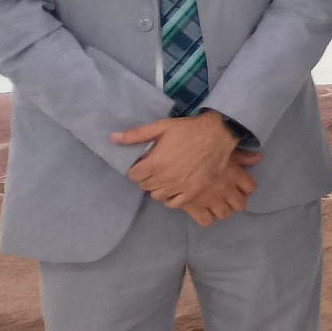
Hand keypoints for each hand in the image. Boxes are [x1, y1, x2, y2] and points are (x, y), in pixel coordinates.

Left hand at [114, 113, 238, 205]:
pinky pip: (174, 203)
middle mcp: (164, 178)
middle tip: (157, 168)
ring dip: (158, 187)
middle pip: (144, 186)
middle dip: (147, 177)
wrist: (219, 135)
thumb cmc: (189, 130)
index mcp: (154, 163)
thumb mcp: (162, 127)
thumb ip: (136, 135)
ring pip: (157, 196)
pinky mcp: (193, 191)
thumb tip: (112, 138)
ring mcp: (179, 187)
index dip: (138, 169)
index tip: (146, 163)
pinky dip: (171, 198)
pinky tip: (174, 188)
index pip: (133, 176)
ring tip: (166, 177)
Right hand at [173, 151, 263, 227]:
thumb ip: (242, 156)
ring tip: (212, 203)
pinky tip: (200, 209)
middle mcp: (226, 190)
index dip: (245, 189)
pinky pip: (206, 221)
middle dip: (234, 202)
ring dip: (221, 209)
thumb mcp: (224, 149)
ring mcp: (211, 200)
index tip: (238, 186)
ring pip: (225, 214)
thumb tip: (259, 158)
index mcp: (235, 175)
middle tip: (224, 196)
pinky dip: (205, 217)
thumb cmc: (202, 148)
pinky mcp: (195, 207)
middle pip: (240, 205)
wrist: (177, 156)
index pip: (250, 188)